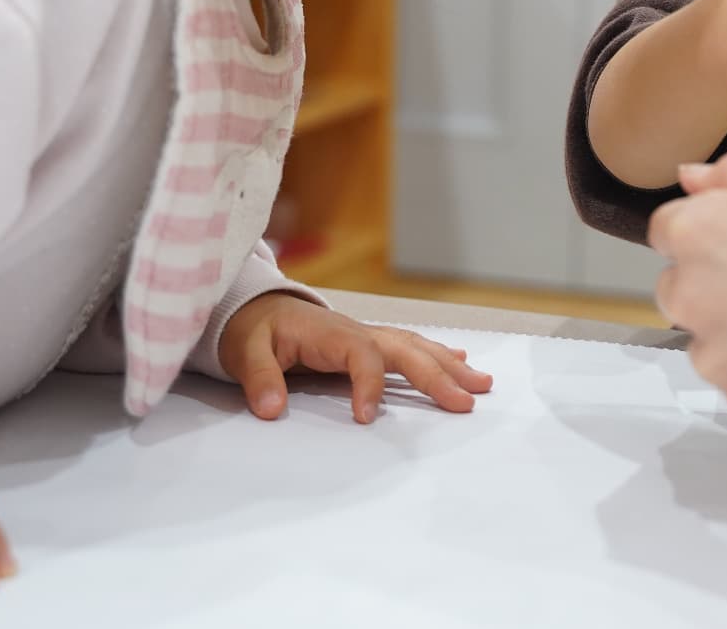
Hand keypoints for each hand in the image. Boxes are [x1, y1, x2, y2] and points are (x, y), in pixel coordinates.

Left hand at [217, 293, 493, 422]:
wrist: (255, 308)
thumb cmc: (253, 330)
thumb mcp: (245, 352)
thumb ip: (259, 378)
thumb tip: (270, 408)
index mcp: (330, 333)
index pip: (361, 355)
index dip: (367, 385)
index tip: (364, 418)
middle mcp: (357, 331)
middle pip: (404, 349)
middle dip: (437, 374)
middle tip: (466, 401)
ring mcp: (368, 336)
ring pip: (416, 347)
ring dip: (449, 366)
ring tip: (481, 385)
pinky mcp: (370, 344)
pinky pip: (410, 348)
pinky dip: (439, 355)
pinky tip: (463, 363)